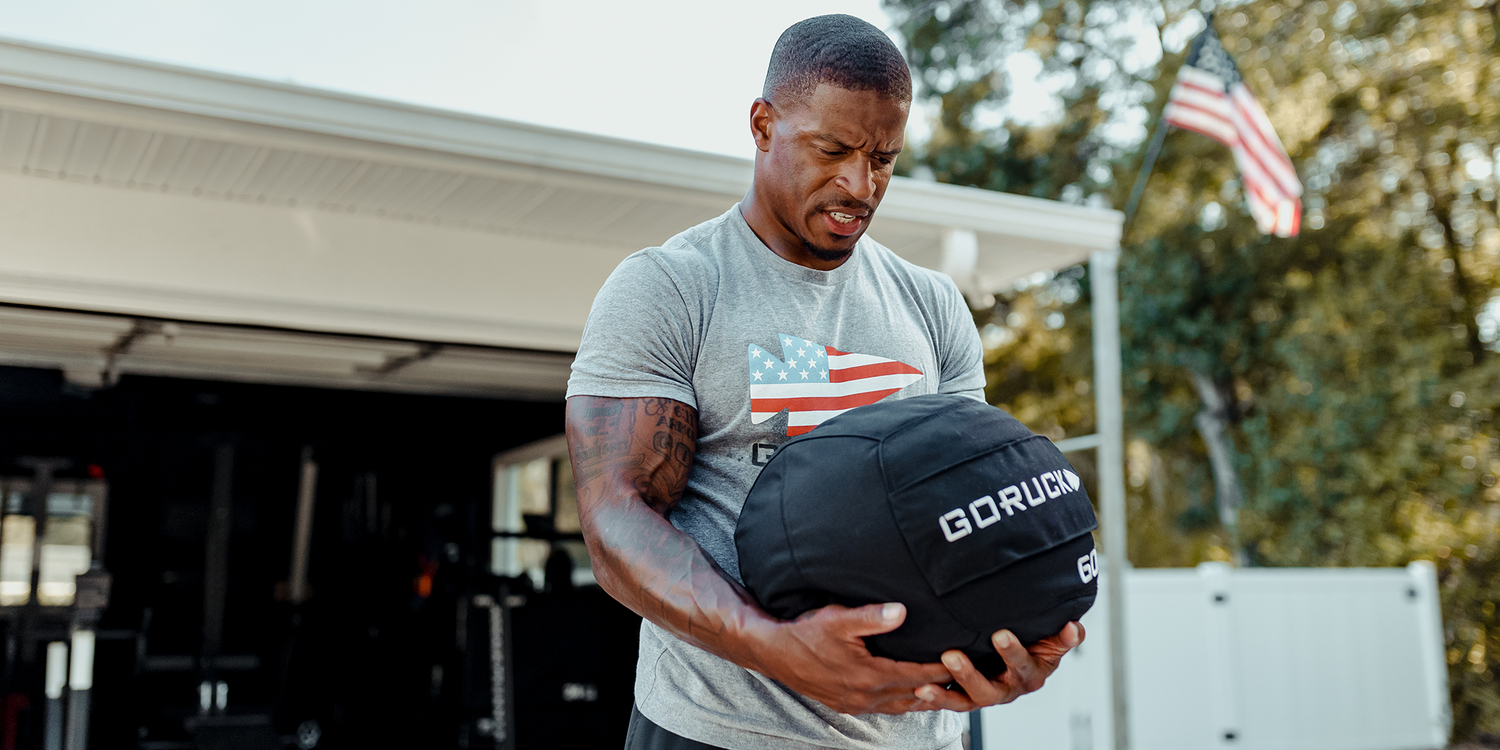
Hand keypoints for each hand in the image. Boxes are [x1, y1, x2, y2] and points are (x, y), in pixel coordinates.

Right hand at [748, 602, 954, 714]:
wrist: (773, 652)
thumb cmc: (804, 633)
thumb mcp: (838, 619)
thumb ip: (872, 617)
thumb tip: (902, 611)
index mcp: (869, 676)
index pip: (917, 675)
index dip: (941, 669)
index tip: (962, 661)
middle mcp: (865, 696)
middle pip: (914, 695)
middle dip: (938, 687)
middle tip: (962, 678)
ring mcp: (855, 704)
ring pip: (900, 706)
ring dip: (921, 698)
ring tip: (942, 689)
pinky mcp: (845, 705)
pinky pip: (883, 708)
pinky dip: (900, 702)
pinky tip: (906, 694)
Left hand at [912, 622, 1084, 711]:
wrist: (1017, 655)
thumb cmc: (1036, 643)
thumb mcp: (1053, 641)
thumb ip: (1064, 637)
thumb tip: (1074, 627)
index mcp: (1031, 674)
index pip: (1023, 666)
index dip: (1013, 653)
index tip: (1000, 635)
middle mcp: (1008, 689)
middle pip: (989, 689)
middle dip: (970, 674)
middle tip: (952, 656)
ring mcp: (985, 695)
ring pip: (965, 700)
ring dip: (945, 693)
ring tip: (925, 685)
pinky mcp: (965, 697)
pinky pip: (949, 701)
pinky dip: (934, 698)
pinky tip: (918, 690)